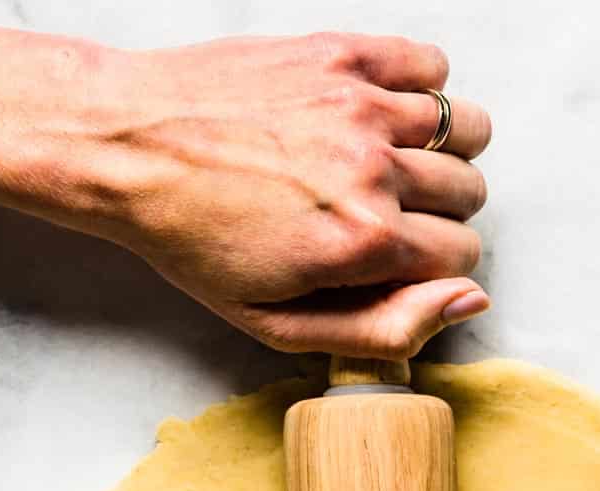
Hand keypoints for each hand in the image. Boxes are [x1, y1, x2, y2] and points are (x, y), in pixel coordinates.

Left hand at [0, 10, 491, 358]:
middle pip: (469, 194)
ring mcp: (361, 105)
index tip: (397, 263)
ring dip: (442, 153)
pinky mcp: (341, 55)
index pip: (463, 258)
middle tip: (389, 216)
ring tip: (395, 166)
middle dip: (441, 214)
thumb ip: (384, 327)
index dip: (434, 269)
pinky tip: (385, 115)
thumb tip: (471, 300)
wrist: (128, 147)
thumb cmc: (193, 240)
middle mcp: (373, 169)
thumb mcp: (279, 324)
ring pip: (465, 128)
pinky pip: (429, 65)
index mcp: (362, 242)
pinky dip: (423, 89)